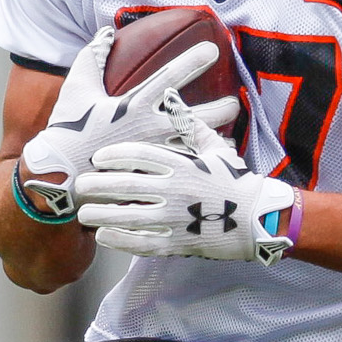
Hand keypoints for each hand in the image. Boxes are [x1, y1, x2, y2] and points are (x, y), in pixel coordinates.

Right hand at [17, 29, 238, 222]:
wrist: (58, 171)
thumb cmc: (67, 127)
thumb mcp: (77, 87)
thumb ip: (93, 57)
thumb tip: (106, 32)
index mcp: (133, 104)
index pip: (170, 76)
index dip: (193, 60)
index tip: (214, 49)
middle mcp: (149, 127)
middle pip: (196, 115)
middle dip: (221, 108)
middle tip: (237, 101)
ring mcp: (153, 152)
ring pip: (195, 144)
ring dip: (217, 137)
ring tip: (233, 134)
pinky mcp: (151, 171)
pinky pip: (185, 166)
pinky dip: (202, 161)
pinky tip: (216, 160)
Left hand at [76, 100, 297, 263]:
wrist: (259, 218)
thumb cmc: (237, 181)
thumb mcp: (217, 150)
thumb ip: (192, 127)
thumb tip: (174, 100)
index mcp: (183, 164)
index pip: (139, 154)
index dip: (114, 155)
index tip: (99, 158)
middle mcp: (176, 189)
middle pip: (126, 184)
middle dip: (99, 184)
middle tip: (82, 185)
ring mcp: (177, 218)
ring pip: (129, 214)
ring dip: (102, 213)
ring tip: (85, 213)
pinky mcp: (180, 241)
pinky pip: (143, 241)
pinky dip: (121, 239)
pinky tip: (104, 236)